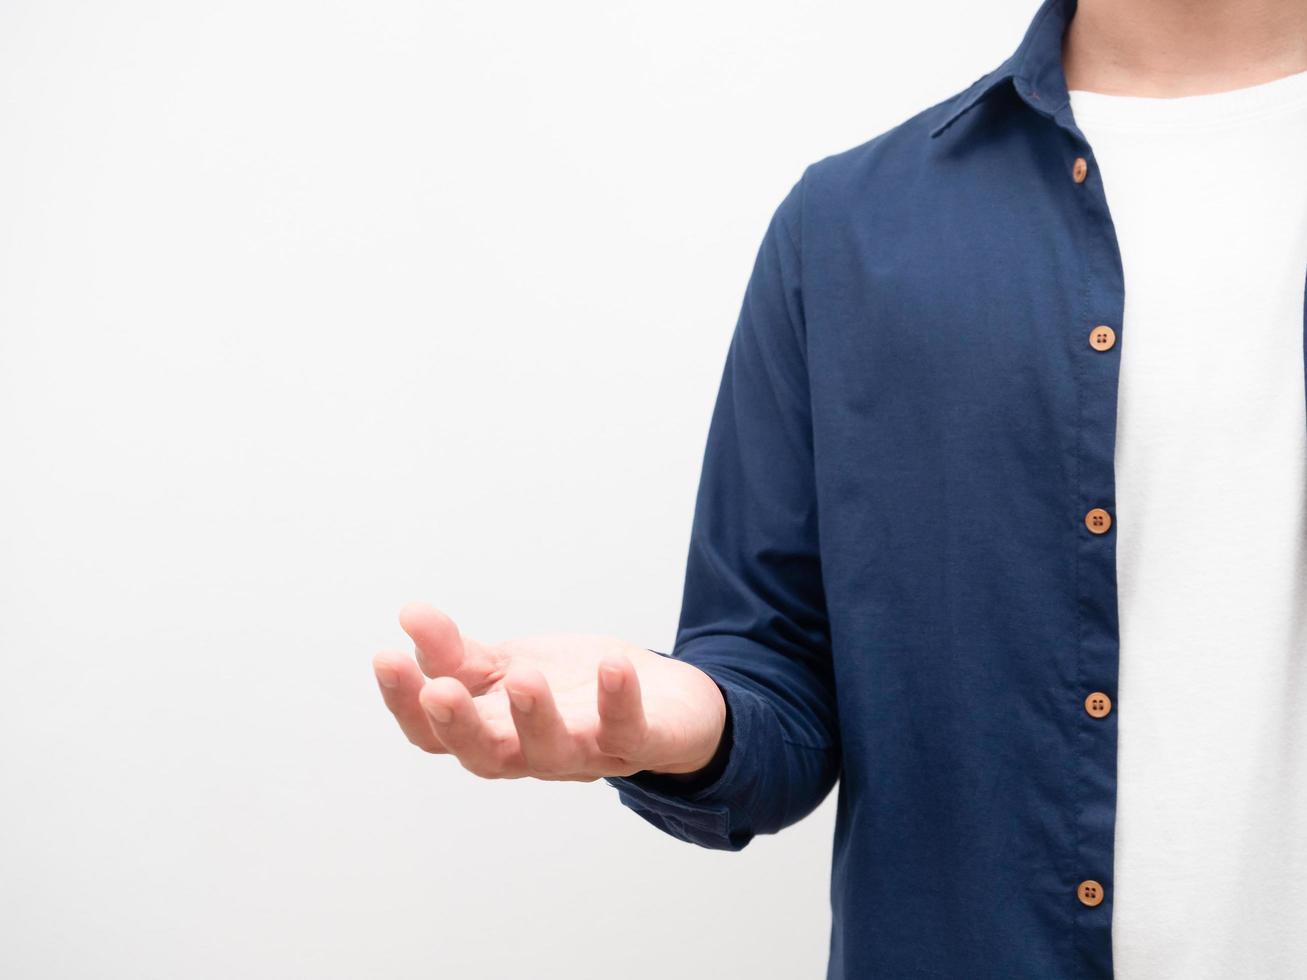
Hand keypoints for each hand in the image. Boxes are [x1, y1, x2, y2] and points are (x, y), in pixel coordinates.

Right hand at [372, 603, 726, 781]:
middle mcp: (533, 754)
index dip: (405, 704)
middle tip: (439, 692)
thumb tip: (408, 614)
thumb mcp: (508, 665)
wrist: (665, 704)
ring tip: (523, 677)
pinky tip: (612, 665)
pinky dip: (619, 700)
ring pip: (553, 752)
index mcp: (493, 734)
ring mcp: (586, 752)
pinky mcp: (639, 743)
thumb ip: (458, 653)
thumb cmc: (574, 689)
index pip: (435, 735)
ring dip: (535, 718)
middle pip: (487, 757)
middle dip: (461, 727)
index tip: (385, 657)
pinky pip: (629, 730)